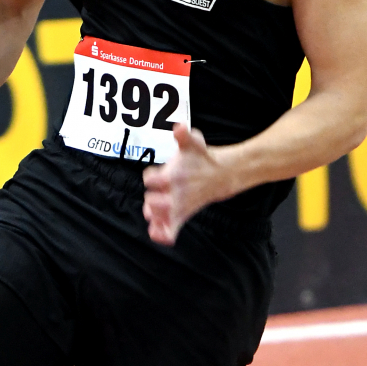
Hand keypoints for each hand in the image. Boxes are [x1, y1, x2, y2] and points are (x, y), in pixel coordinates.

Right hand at [142, 124, 233, 243]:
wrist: (216, 173)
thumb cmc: (198, 158)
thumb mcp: (194, 145)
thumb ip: (185, 136)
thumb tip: (180, 127)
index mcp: (163, 176)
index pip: (151, 178)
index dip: (153, 179)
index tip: (158, 178)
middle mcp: (162, 193)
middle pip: (150, 202)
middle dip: (154, 203)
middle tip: (164, 202)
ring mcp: (169, 207)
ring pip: (157, 219)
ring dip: (157, 222)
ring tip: (161, 224)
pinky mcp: (178, 218)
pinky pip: (168, 231)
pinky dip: (164, 236)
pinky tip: (168, 238)